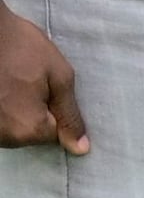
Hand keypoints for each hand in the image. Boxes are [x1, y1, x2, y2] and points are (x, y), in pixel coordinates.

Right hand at [0, 6, 83, 152]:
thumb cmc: (24, 49)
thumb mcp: (59, 77)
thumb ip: (70, 115)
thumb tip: (81, 149)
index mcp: (28, 130)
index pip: (56, 134)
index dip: (56, 108)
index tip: (46, 86)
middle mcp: (4, 138)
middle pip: (32, 134)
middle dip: (36, 111)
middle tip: (28, 81)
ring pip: (13, 129)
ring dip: (17, 110)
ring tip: (12, 83)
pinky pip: (0, 123)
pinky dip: (3, 108)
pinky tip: (3, 87)